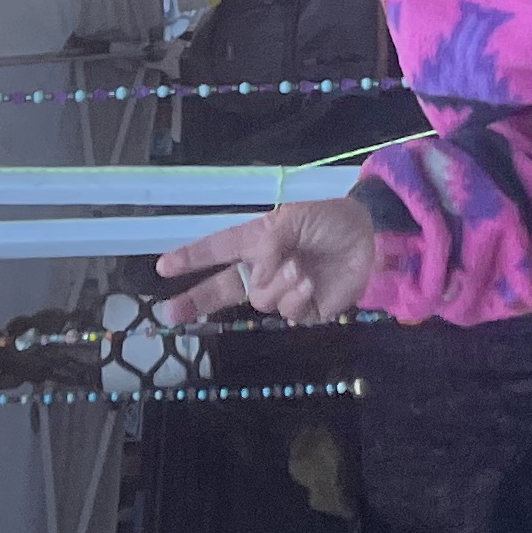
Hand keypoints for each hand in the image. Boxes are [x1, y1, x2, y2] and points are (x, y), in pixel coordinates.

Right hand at [154, 196, 379, 323]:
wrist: (369, 235)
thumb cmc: (329, 218)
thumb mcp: (294, 218)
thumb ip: (269, 245)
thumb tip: (256, 278)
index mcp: (257, 240)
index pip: (217, 249)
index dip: (190, 257)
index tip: (162, 267)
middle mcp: (264, 268)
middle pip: (222, 289)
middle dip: (194, 300)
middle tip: (169, 314)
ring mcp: (283, 291)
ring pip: (260, 299)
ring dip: (278, 284)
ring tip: (301, 268)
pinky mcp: (305, 310)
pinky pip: (287, 311)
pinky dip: (296, 297)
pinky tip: (310, 283)